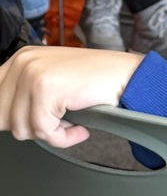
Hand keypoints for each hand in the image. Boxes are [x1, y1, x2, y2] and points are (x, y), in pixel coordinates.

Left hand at [0, 46, 142, 147]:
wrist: (125, 76)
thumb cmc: (94, 81)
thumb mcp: (50, 81)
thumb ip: (23, 94)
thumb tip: (3, 118)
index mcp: (21, 58)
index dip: (10, 118)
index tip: (31, 122)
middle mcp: (24, 62)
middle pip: (3, 118)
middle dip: (31, 127)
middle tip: (57, 120)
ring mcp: (33, 74)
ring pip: (22, 128)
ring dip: (50, 132)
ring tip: (70, 119)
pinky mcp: (46, 89)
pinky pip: (44, 132)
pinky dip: (64, 137)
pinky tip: (78, 126)